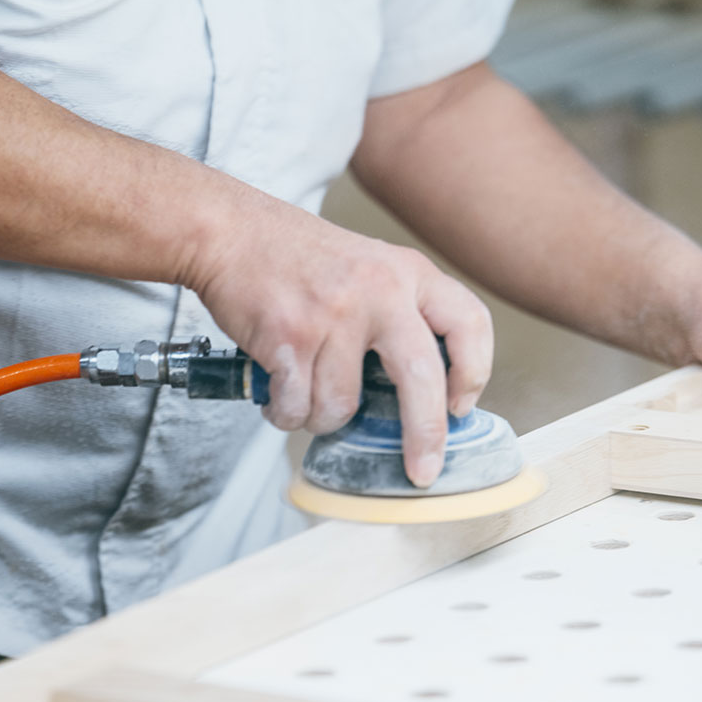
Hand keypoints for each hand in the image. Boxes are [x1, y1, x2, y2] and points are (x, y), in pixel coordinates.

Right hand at [186, 183, 492, 487]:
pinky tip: (277, 393)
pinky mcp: (290, 338)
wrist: (228, 231)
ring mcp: (334, 315)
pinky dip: (285, 413)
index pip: (468, 323)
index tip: (460, 406)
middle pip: (422, 379)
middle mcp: (379, 291)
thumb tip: (419, 387)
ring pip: (342, 406)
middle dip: (424, 435)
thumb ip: (398, 311)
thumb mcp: (368, 264)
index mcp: (407, 272)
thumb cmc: (293, 254)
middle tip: (422, 469)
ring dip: (319, 417)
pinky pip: (298, 407)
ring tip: (303, 393)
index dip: (474, 372)